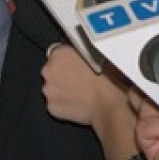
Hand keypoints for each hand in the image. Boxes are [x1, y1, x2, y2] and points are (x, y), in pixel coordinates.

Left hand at [42, 44, 136, 159]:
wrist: (110, 105)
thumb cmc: (107, 79)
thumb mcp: (96, 54)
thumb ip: (80, 52)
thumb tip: (78, 53)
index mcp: (59, 53)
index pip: (58, 53)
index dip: (68, 60)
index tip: (76, 65)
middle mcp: (49, 70)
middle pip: (52, 70)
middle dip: (63, 75)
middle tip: (80, 80)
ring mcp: (48, 90)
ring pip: (53, 87)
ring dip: (62, 89)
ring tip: (80, 93)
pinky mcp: (51, 107)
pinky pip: (55, 104)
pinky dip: (63, 104)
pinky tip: (78, 104)